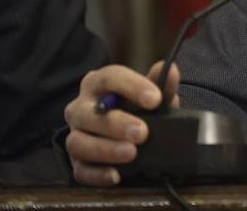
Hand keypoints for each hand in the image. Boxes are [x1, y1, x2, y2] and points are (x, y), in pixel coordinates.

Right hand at [63, 60, 180, 185]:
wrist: (122, 131)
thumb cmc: (135, 107)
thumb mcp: (150, 95)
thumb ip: (161, 86)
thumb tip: (170, 71)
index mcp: (98, 84)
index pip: (109, 77)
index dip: (132, 86)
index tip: (155, 99)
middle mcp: (80, 108)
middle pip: (88, 113)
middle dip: (116, 123)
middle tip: (142, 132)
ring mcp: (76, 135)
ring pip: (78, 142)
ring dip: (105, 149)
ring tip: (131, 153)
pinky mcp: (78, 162)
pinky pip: (80, 171)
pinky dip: (97, 174)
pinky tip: (116, 175)